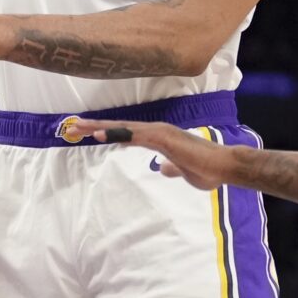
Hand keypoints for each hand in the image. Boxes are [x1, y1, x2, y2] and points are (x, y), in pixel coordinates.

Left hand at [75, 119, 236, 190]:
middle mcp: (157, 131)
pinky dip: (117, 133)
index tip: (88, 133)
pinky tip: (101, 135)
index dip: (108, 132)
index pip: (128, 133)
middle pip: (121, 127)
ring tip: (79, 128)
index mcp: (160, 137)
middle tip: (72, 125)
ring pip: (124, 128)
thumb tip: (162, 168)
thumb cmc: (206, 170)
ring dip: (101, 127)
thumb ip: (171, 167)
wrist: (225, 167)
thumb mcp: (183, 171)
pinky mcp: (165, 139)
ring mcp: (160, 133)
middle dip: (96, 126)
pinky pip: (135, 136)